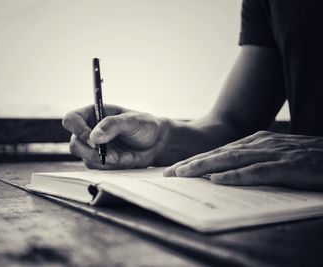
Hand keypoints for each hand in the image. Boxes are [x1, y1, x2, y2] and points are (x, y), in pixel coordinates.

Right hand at [62, 104, 166, 168]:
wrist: (155, 143)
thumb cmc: (143, 125)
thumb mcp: (131, 121)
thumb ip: (113, 125)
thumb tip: (94, 136)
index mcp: (93, 113)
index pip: (72, 119)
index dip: (78, 130)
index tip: (94, 141)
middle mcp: (89, 130)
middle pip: (74, 144)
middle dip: (92, 152)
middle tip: (111, 155)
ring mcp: (93, 147)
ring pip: (85, 158)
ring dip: (104, 161)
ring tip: (123, 156)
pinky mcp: (100, 160)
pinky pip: (97, 168)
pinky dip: (112, 166)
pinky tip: (125, 159)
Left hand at [164, 131, 322, 189]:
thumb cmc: (303, 157)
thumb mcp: (273, 154)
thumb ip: (250, 161)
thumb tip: (223, 173)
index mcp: (254, 141)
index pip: (217, 151)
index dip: (194, 160)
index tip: (174, 170)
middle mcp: (258, 143)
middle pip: (217, 153)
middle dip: (191, 163)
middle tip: (168, 174)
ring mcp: (272, 152)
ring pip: (230, 159)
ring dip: (204, 167)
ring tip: (182, 174)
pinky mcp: (286, 165)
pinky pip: (257, 171)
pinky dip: (235, 176)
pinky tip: (217, 180)